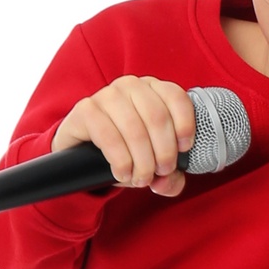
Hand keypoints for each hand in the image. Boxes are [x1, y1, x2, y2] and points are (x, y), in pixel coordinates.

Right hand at [52, 76, 193, 194]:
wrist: (84, 151)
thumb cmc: (125, 151)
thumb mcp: (153, 164)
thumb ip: (170, 178)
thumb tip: (166, 183)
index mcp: (153, 89)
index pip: (176, 97)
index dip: (184, 126)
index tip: (183, 150)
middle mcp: (131, 86)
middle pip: (157, 118)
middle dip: (164, 153)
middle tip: (159, 172)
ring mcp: (107, 95)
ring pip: (135, 129)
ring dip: (142, 162)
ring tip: (141, 178)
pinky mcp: (86, 109)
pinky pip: (109, 136)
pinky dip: (121, 161)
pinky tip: (122, 173)